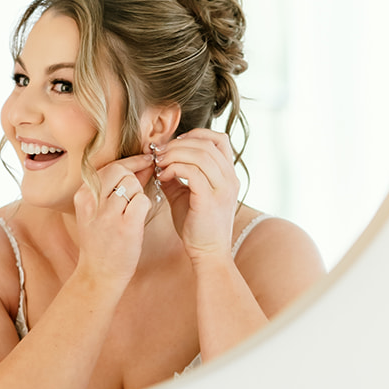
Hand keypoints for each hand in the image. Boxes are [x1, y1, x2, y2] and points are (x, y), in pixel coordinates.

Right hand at [73, 155, 155, 288]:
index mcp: (82, 196)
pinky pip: (142, 200)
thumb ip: (115, 187)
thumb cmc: (101, 242)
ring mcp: (108, 214)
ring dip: (138, 195)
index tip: (144, 160)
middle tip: (135, 195)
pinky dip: (144, 207)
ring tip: (130, 213)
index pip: (109, 166)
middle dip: (134, 179)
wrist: (99, 274)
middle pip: (122, 171)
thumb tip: (141, 164)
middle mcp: (92, 202)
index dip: (130, 162)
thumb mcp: (97, 211)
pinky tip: (137, 220)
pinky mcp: (125, 226)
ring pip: (133, 185)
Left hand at [151, 130, 239, 264]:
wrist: (207, 253)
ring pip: (199, 154)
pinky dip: (174, 168)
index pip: (219, 139)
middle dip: (178, 144)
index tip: (175, 144)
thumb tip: (159, 163)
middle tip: (159, 154)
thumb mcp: (185, 196)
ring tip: (159, 164)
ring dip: (174, 155)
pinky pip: (192, 171)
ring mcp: (222, 188)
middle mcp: (230, 178)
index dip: (196, 135)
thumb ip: (176, 177)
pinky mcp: (210, 199)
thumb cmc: (196, 227)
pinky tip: (163, 177)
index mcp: (228, 175)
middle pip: (206, 143)